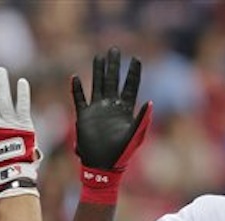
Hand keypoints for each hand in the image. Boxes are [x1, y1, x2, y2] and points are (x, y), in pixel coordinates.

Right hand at [71, 47, 152, 202]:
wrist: (102, 166)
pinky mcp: (83, 117)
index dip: (133, 73)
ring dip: (97, 71)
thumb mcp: (135, 136)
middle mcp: (110, 107)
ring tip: (98, 57)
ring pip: (96, 85)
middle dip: (114, 66)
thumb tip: (150, 102)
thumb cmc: (121, 154)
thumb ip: (142, 119)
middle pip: (112, 81)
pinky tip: (75, 77)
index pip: (130, 87)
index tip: (136, 59)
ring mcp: (97, 111)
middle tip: (114, 50)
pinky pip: (79, 100)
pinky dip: (76, 89)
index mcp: (124, 110)